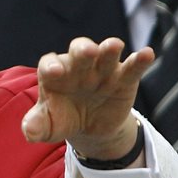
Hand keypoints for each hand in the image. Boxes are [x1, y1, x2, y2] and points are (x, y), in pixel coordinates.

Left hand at [20, 37, 154, 160]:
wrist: (89, 129)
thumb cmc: (62, 120)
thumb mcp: (48, 127)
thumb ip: (37, 126)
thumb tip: (30, 131)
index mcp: (54, 74)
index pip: (49, 64)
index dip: (51, 66)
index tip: (54, 72)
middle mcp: (78, 67)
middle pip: (78, 51)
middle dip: (82, 50)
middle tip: (87, 52)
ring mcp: (102, 70)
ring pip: (106, 54)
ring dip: (109, 49)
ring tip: (114, 46)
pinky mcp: (124, 78)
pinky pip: (132, 67)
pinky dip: (140, 60)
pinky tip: (147, 54)